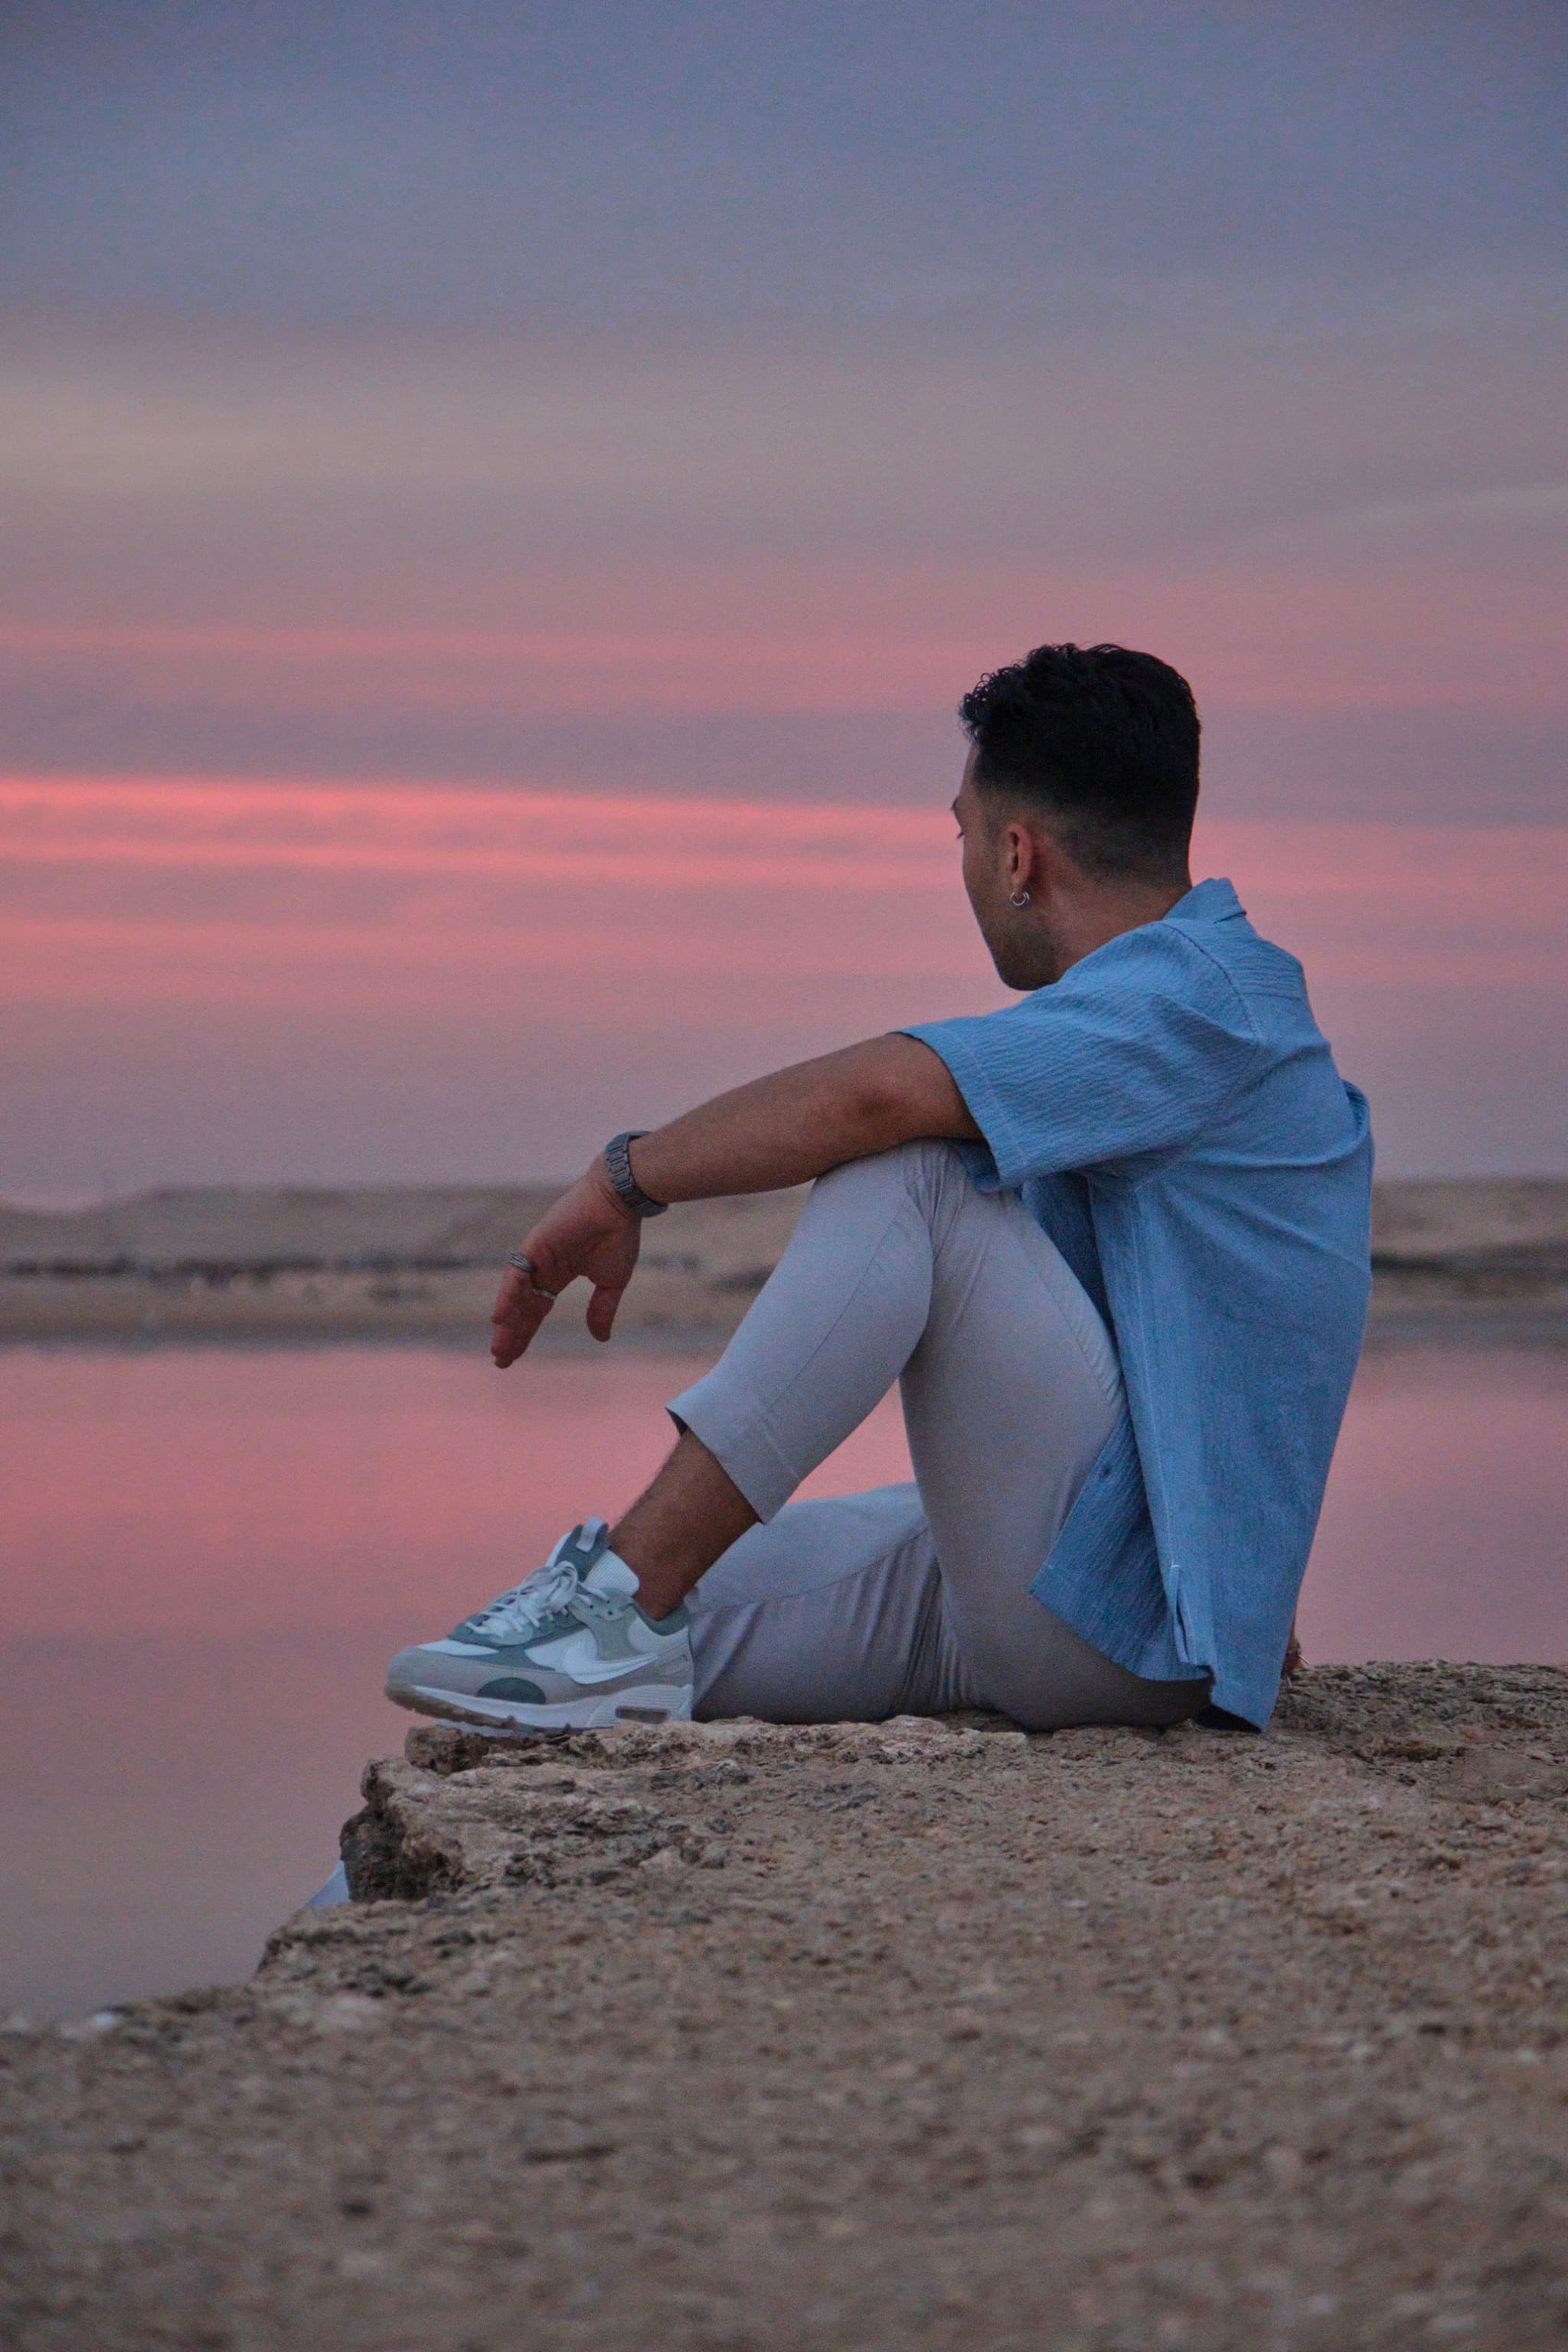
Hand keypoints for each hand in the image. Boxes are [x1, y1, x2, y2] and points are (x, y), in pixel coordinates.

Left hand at [490, 1161, 642, 1366]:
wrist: (620, 1203)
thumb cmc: (619, 1235)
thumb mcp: (612, 1282)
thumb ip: (602, 1309)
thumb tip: (600, 1339)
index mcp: (559, 1274)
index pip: (537, 1309)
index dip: (526, 1332)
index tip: (514, 1356)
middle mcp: (543, 1267)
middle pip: (522, 1306)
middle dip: (512, 1333)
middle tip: (500, 1359)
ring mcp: (537, 1256)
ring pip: (516, 1294)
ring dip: (508, 1321)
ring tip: (499, 1347)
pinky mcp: (535, 1244)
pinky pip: (517, 1273)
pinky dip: (508, 1295)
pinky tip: (500, 1317)